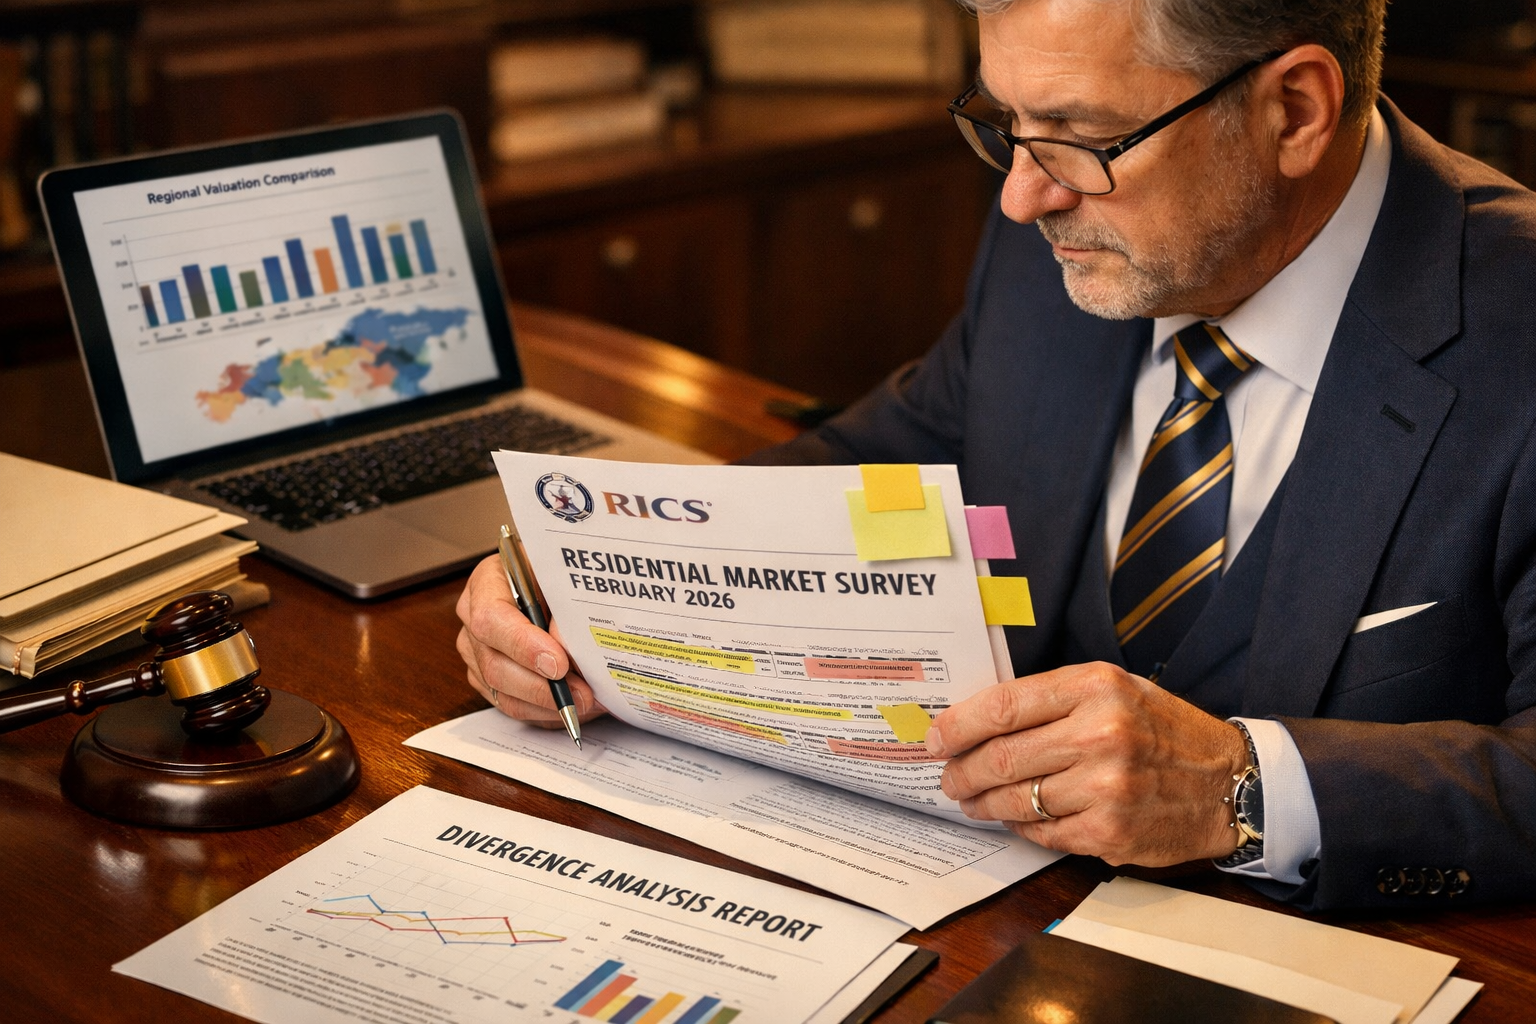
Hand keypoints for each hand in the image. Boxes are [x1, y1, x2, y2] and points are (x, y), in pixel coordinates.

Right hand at [455, 554, 607, 726]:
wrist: (552, 579)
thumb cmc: (557, 573)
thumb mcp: (562, 575)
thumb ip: (562, 604)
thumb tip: (566, 646)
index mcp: (486, 584)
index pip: (490, 619)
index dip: (523, 646)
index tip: (558, 663)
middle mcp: (473, 620)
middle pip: (494, 665)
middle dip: (543, 687)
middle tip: (582, 693)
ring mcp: (477, 654)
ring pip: (504, 693)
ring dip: (548, 704)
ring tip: (586, 702)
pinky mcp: (488, 680)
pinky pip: (513, 706)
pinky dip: (546, 712)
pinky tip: (575, 706)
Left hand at [925, 662, 1247, 865]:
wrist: (1229, 782)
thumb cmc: (1164, 731)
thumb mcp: (1116, 689)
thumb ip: (1053, 699)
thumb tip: (979, 719)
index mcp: (1096, 687)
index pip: (1004, 706)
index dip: (958, 725)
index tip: (935, 737)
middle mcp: (1100, 734)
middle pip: (1001, 758)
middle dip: (962, 771)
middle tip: (948, 778)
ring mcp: (1105, 788)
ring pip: (1015, 800)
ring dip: (983, 804)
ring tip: (972, 801)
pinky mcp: (1109, 833)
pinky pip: (1043, 832)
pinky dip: (1021, 827)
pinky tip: (1016, 819)